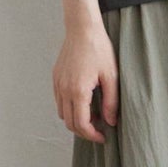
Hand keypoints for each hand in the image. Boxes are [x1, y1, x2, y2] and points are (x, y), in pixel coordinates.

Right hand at [53, 23, 118, 142]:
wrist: (82, 29)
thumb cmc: (99, 49)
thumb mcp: (111, 76)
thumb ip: (111, 102)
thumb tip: (111, 122)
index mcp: (78, 91)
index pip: (81, 124)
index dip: (92, 135)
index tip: (103, 137)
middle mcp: (64, 90)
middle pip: (70, 123)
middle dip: (84, 132)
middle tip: (99, 131)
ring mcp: (58, 84)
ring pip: (62, 114)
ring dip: (76, 120)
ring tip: (93, 116)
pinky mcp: (56, 78)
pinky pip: (59, 101)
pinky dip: (70, 109)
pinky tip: (84, 103)